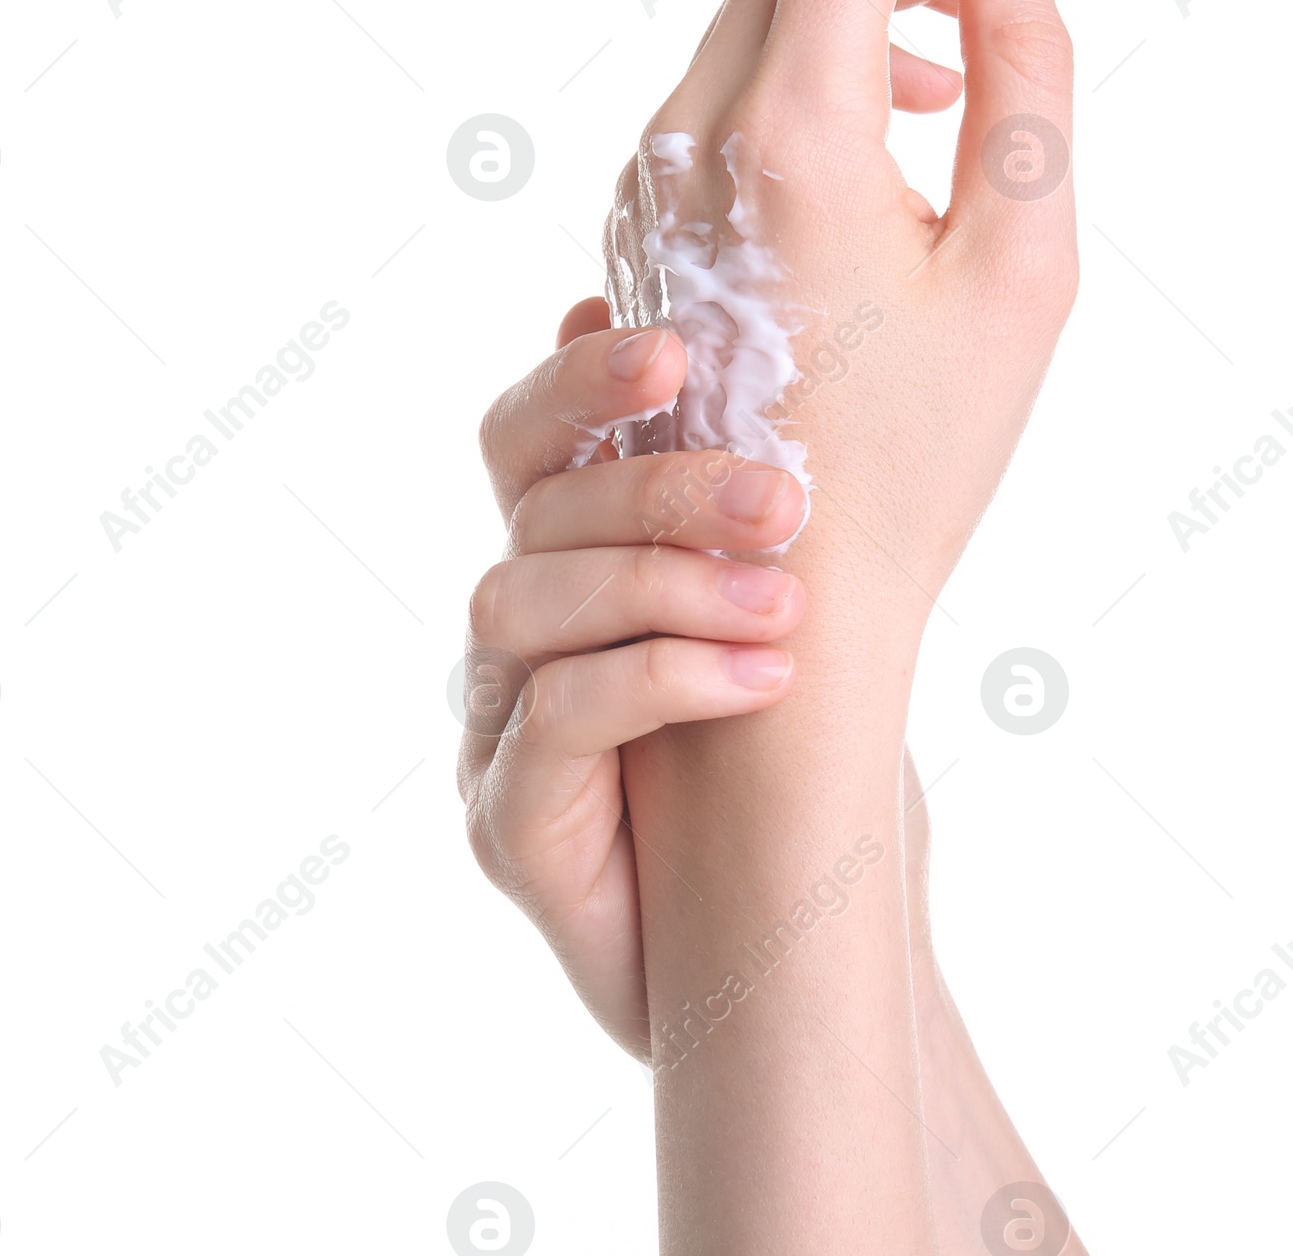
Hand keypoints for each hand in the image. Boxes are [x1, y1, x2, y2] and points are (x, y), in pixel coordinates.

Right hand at [456, 298, 809, 1055]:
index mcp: (573, 566)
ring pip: (527, 603)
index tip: (670, 350)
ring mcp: (499, 730)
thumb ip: (758, 505)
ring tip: (788, 608)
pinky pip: (556, 721)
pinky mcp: (510, 825)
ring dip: (666, 586)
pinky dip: (662, 678)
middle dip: (658, 488)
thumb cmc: (791, 765)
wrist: (791, 943)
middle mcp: (518, 637)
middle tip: (783, 500)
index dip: (576, 382)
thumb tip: (776, 370)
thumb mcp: (794, 608)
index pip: (528, 442)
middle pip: (534, 512)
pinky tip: (763, 680)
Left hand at [606, 0, 1075, 629]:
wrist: (783, 594)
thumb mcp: (1020, 262)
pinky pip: (742, 75)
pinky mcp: (659, 215)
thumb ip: (1019, 72)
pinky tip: (904, 92)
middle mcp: (695, 134)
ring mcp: (661, 176)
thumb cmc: (918, 455)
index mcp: (787, 134)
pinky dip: (829, 43)